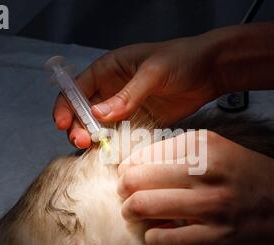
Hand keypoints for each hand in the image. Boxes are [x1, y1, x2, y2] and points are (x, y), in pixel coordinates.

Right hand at [53, 35, 220, 147]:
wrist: (211, 71)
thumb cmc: (181, 59)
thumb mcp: (152, 73)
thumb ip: (127, 95)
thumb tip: (99, 115)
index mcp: (109, 69)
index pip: (77, 88)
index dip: (66, 106)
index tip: (63, 124)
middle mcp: (112, 90)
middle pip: (85, 112)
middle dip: (79, 127)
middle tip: (83, 142)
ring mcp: (127, 108)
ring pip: (102, 127)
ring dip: (96, 140)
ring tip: (96, 151)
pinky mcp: (141, 122)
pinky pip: (123, 136)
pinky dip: (116, 146)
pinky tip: (114, 154)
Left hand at [117, 131, 273, 244]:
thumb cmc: (253, 176)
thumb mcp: (220, 149)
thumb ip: (180, 152)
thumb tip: (136, 165)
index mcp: (205, 145)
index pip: (144, 154)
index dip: (129, 168)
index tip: (129, 176)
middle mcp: (206, 171)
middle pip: (136, 179)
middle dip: (124, 190)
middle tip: (128, 195)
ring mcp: (211, 206)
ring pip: (143, 207)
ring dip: (132, 213)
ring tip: (137, 214)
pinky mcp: (216, 238)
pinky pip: (162, 239)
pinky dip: (153, 237)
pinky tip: (160, 233)